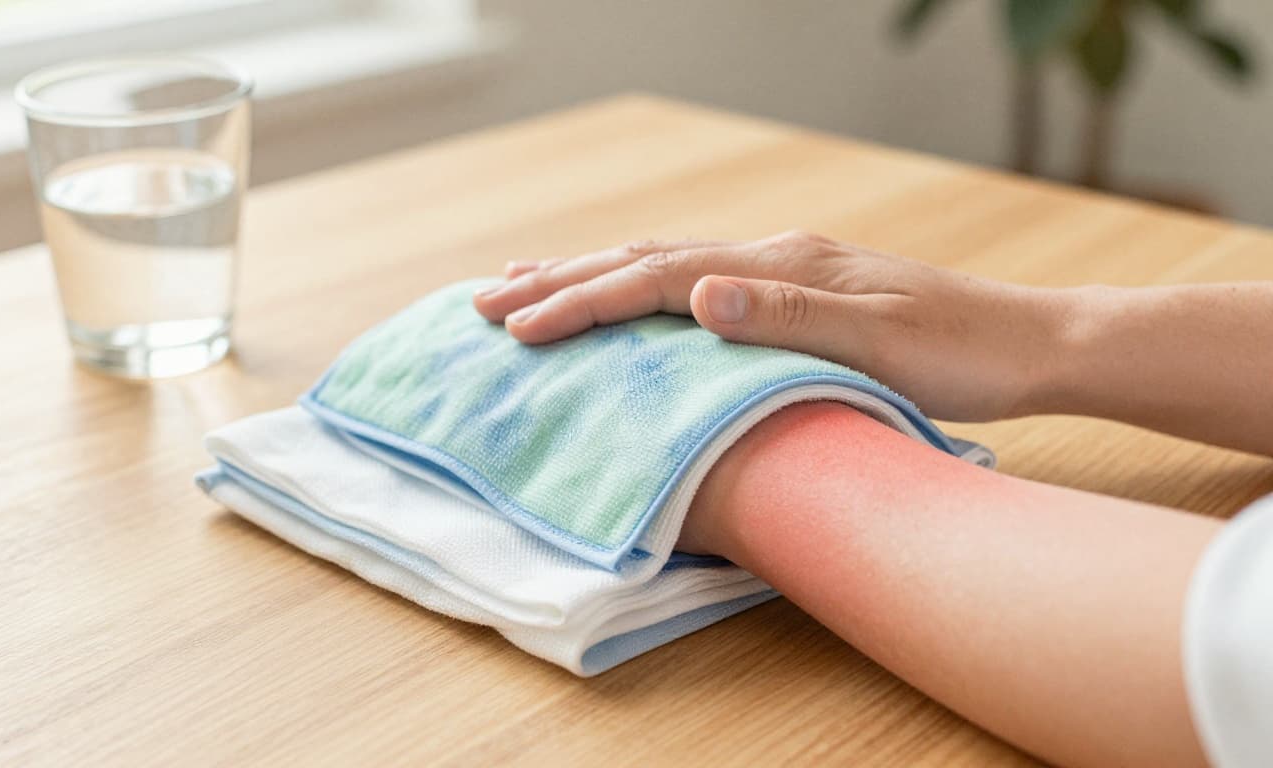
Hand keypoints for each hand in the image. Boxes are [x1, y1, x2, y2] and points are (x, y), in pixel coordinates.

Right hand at [473, 231, 1071, 421]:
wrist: (1028, 343)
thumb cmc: (960, 353)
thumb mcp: (879, 341)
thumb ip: (786, 317)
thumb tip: (698, 292)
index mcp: (781, 267)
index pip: (659, 276)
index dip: (584, 300)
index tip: (517, 325)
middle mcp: (773, 257)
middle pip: (645, 256)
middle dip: (562, 280)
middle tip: (485, 300)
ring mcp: (783, 268)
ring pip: (663, 260)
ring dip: (591, 274)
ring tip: (527, 284)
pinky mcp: (795, 288)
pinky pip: (694, 279)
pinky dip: (640, 285)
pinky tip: (629, 294)